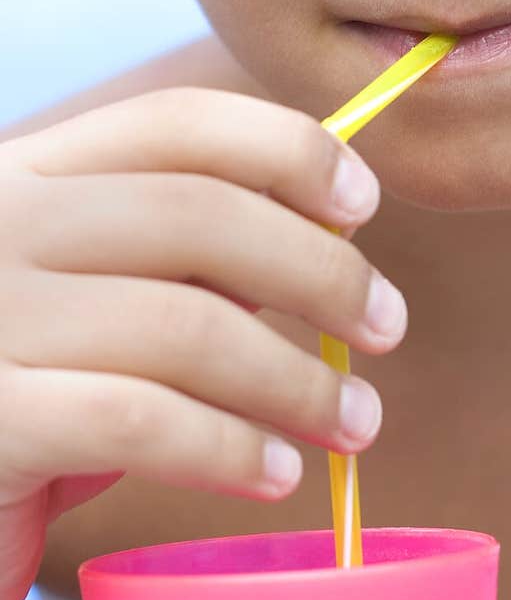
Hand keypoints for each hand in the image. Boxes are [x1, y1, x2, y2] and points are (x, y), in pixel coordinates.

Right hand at [0, 88, 405, 599]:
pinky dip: (227, 446)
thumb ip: (171, 265)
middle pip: (200, 214)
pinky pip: (137, 420)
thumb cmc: (18, 397)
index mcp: (25, 178)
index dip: (287, 149)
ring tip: (356, 425)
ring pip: (187, 324)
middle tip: (386, 328)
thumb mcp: (86, 308)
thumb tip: (321, 246)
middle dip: (321, 271)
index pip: (175, 125)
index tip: (362, 203)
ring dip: (299, 379)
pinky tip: (276, 474)